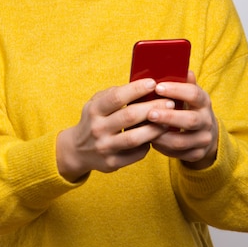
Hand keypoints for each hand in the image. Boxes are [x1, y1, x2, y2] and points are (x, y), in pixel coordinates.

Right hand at [56, 79, 172, 181]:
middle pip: (129, 117)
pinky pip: (136, 154)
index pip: (116, 97)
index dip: (136, 89)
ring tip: (168, 121)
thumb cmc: (93, 120)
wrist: (77, 150)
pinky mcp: (112, 163)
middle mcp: (97, 129)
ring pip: (135, 138)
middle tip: (170, 102)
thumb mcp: (95, 103)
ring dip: (155, 129)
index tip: (153, 83)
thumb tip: (140, 85)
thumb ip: (113, 94)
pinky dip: (148, 145)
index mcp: (94, 110)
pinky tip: (156, 137)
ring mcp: (104, 147)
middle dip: (152, 108)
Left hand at [148, 71, 217, 169]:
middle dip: (168, 117)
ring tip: (144, 128)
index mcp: (204, 102)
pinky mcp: (196, 154)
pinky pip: (177, 154)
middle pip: (190, 120)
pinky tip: (149, 139)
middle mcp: (206, 121)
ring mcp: (203, 140)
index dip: (176, 90)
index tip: (157, 87)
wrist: (205, 133)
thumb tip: (178, 67)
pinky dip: (162, 147)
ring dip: (161, 135)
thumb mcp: (189, 94)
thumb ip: (182, 82)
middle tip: (149, 113)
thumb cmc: (189, 108)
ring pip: (181, 141)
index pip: (194, 94)